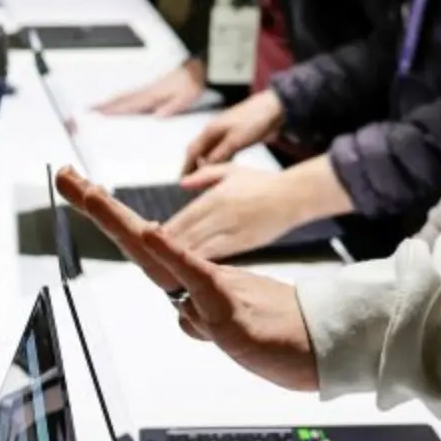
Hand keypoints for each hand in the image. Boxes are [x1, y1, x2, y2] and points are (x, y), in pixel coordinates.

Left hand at [55, 169, 318, 392]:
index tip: (79, 187)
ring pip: (156, 252)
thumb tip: (183, 315)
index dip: (108, 216)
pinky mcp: (228, 305)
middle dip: (98, 206)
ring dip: (119, 222)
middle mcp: (196, 276)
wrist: (322, 345)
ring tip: (88, 193)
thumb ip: (201, 317)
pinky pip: (197, 276)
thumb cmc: (278, 331)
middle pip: (137, 237)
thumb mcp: (225, 329)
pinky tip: (152, 234)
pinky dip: (174, 254)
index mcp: (191, 279)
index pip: (141, 245)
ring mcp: (210, 289)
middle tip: (64, 175)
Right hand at [96, 58, 206, 116]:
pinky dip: (123, 97)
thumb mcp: (185, 97)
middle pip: (123, 98)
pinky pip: (134, 94)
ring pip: (127, 95)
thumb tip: (156, 115)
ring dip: (113, 100)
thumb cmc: (195, 83)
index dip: (113, 109)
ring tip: (100, 106)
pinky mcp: (155, 87)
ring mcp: (151, 88)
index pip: (129, 103)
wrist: (202, 68)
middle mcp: (149, 90)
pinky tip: (123, 100)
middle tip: (90, 108)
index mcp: (154, 94)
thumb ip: (170, 107)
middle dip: (106, 104)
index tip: (98, 112)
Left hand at [163, 163, 341, 260]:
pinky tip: (189, 269)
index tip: (145, 239)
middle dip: (163, 249)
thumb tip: (182, 183)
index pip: (181, 219)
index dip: (161, 233)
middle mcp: (221, 217)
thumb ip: (204, 176)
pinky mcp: (243, 245)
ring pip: (198, 251)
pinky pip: (217, 257)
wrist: (295, 196)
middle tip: (146, 258)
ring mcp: (232, 234)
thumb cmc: (262, 182)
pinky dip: (200, 263)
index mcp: (214, 199)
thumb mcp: (231, 171)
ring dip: (179, 260)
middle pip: (185, 238)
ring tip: (162, 267)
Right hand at [183, 88, 284, 172]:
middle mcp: (214, 131)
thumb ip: (219, 155)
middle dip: (194, 167)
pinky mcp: (236, 136)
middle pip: (198, 152)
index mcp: (210, 130)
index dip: (186, 167)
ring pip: (210, 152)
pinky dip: (220, 161)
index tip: (183, 181)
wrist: (274, 107)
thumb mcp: (235, 141)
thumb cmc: (254, 120)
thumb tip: (205, 169)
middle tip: (194, 183)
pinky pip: (222, 151)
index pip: (191, 152)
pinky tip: (224, 169)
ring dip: (207, 165)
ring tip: (207, 180)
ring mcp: (225, 133)